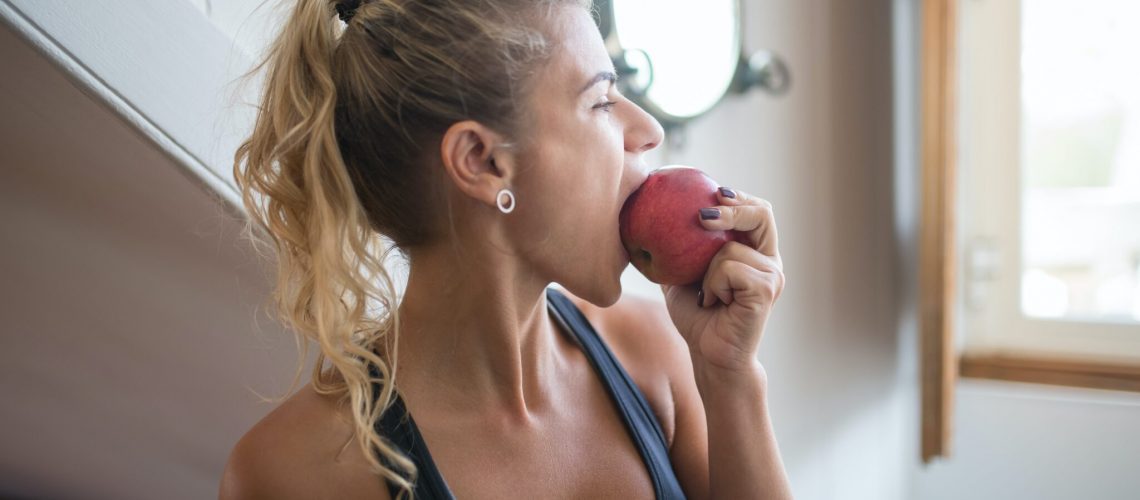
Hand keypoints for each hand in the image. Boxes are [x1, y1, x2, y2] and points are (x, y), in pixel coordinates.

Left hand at [661, 187, 783, 372]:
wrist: (709, 355)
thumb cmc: (697, 316)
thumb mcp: (683, 274)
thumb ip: (680, 246)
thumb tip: (649, 213)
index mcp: (756, 253)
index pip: (757, 211)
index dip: (738, 197)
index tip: (712, 191)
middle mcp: (770, 261)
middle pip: (761, 213)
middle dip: (733, 207)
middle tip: (702, 215)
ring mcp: (773, 275)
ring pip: (730, 248)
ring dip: (706, 271)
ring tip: (708, 297)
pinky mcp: (767, 289)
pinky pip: (728, 268)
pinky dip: (712, 285)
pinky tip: (713, 304)